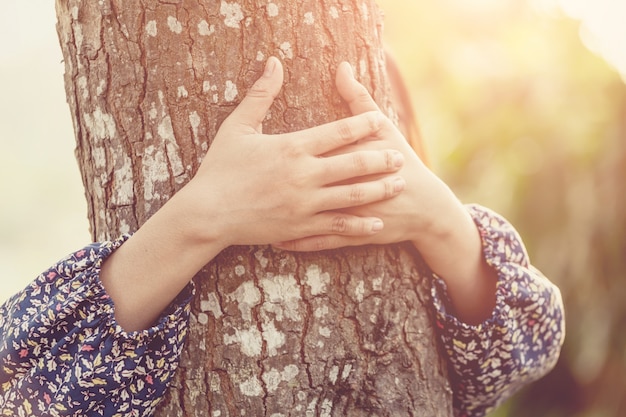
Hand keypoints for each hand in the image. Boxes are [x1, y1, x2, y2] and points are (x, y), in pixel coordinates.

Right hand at [100, 57, 407, 330]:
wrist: (207, 213)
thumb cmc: (220, 169)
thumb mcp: (237, 127)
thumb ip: (260, 95)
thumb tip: (274, 63)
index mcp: (292, 147)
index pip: (338, 132)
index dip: (363, 125)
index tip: (381, 121)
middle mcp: (304, 175)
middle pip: (353, 164)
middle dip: (380, 158)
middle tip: (400, 156)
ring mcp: (304, 203)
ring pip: (351, 196)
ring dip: (378, 189)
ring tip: (398, 184)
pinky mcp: (300, 227)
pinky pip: (336, 226)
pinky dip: (359, 226)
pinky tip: (376, 224)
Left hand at [274, 62, 497, 323]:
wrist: (425, 205)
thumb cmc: (400, 160)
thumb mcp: (383, 127)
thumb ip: (358, 98)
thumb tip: (340, 66)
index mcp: (358, 154)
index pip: (320, 148)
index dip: (289, 151)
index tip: (259, 150)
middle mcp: (354, 185)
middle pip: (311, 184)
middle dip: (279, 186)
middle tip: (246, 185)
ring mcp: (354, 213)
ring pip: (313, 217)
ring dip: (284, 220)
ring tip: (253, 219)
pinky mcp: (355, 235)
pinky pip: (322, 240)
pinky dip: (299, 243)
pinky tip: (276, 243)